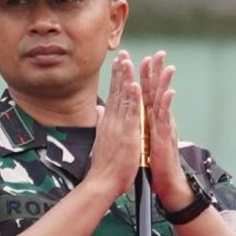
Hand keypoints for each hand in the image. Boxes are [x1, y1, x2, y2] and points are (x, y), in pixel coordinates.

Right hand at [89, 51, 144, 197]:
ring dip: (126, 79)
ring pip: (123, 98)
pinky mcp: (127, 135)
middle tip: (123, 54)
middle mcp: (112, 120)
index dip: (116, 78)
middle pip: (116, 91)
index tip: (119, 63)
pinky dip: (133, 99)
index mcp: (108, 122)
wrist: (101, 182)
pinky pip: (131, 113)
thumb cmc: (104, 166)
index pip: (113, 95)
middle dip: (120, 72)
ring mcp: (119, 126)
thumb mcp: (102, 140)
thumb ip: (102, 123)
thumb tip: (99, 111)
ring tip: (128, 61)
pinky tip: (135, 85)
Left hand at [139, 51, 196, 209]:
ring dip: (165, 83)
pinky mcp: (165, 137)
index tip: (140, 59)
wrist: (165, 182)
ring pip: (164, 100)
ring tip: (167, 67)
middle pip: (156, 91)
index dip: (143, 76)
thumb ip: (135, 126)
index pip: (145, 93)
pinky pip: (166, 118)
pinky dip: (167, 104)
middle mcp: (158, 120)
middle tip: (157, 54)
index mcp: (149, 119)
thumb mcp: (140, 140)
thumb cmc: (153, 162)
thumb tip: (129, 117)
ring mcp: (163, 127)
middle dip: (156, 72)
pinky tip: (169, 92)